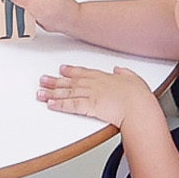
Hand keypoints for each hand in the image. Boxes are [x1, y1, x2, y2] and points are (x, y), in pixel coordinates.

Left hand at [37, 63, 153, 130]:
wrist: (138, 107)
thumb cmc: (139, 97)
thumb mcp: (135, 79)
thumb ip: (126, 73)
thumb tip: (120, 70)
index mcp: (104, 77)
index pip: (83, 72)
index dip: (71, 71)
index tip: (62, 69)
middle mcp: (94, 84)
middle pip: (70, 82)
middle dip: (55, 81)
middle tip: (43, 80)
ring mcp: (90, 94)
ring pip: (67, 93)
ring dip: (52, 93)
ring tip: (39, 92)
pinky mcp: (88, 106)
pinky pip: (70, 105)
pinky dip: (59, 105)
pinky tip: (49, 104)